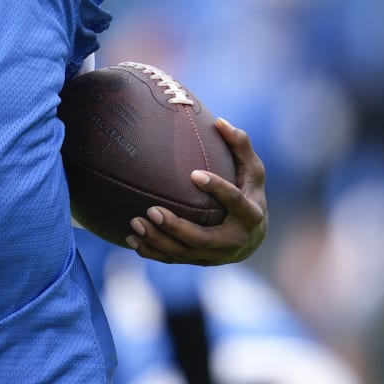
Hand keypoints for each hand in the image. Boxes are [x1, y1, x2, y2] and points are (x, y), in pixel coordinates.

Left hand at [127, 118, 266, 264]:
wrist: (252, 236)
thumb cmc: (249, 192)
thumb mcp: (252, 170)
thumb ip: (240, 146)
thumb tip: (219, 121)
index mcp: (250, 215)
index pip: (234, 202)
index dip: (217, 188)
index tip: (194, 174)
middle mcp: (234, 240)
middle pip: (203, 239)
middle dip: (176, 227)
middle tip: (152, 209)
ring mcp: (215, 255)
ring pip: (184, 253)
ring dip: (158, 240)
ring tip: (135, 221)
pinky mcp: (199, 261)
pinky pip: (173, 259)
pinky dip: (152, 252)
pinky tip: (131, 238)